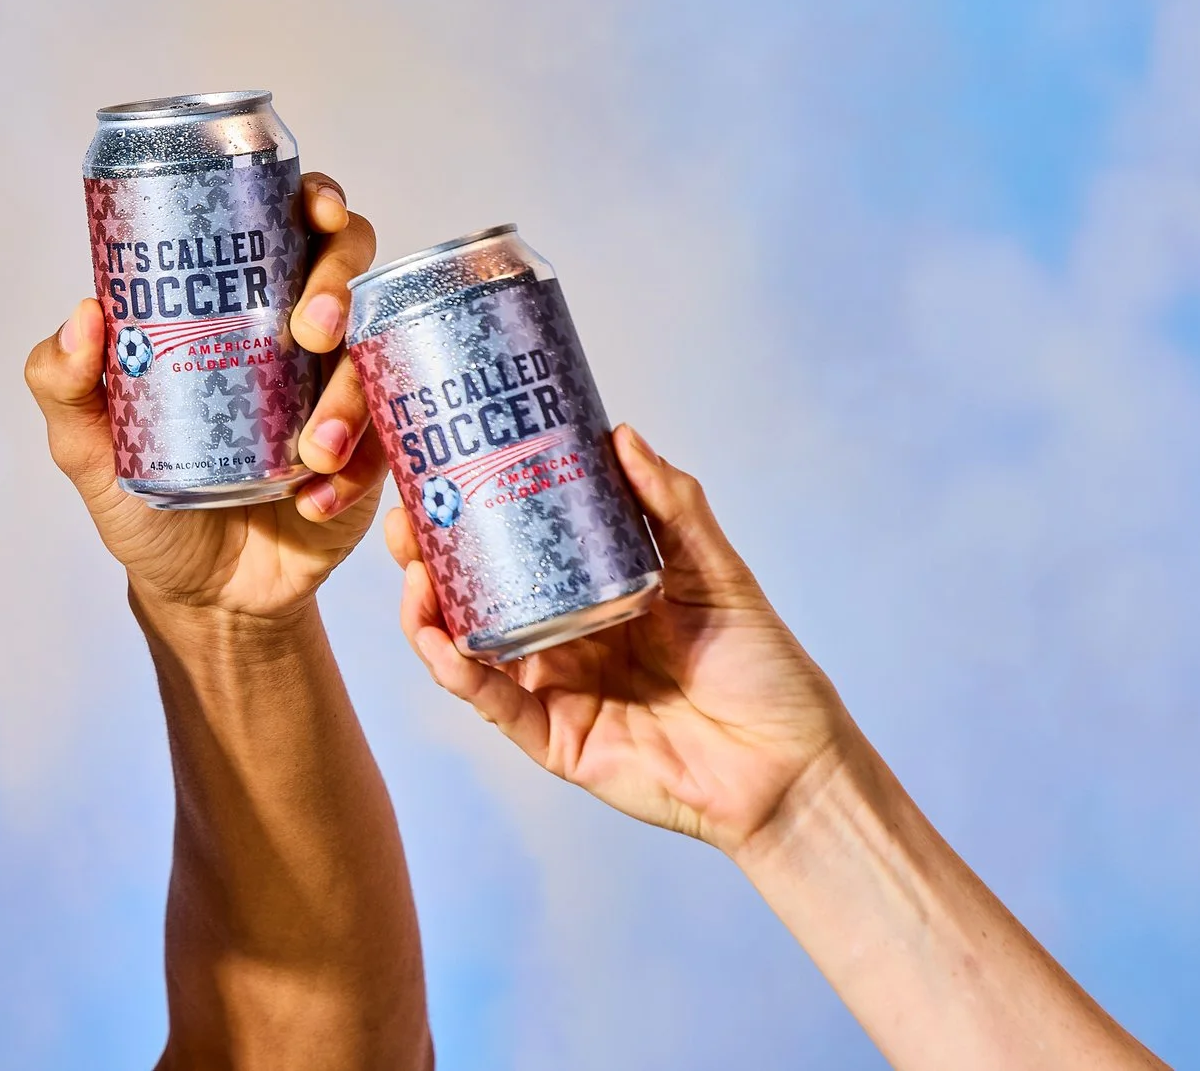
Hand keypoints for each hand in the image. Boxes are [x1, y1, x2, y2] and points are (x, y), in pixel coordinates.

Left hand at [26, 172, 387, 623]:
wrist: (198, 595)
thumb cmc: (144, 501)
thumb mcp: (88, 447)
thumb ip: (63, 385)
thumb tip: (85, 314)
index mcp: (235, 308)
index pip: (285, 225)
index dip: (316, 199)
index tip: (318, 208)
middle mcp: (295, 336)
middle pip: (350, 268)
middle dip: (340, 284)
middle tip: (310, 330)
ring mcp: (336, 392)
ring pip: (373, 355)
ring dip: (349, 396)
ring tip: (312, 450)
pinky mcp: (367, 457)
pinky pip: (382, 444)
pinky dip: (352, 471)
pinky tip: (314, 500)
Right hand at [391, 426, 850, 854]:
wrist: (791, 764)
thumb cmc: (763, 668)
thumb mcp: (715, 571)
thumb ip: (671, 505)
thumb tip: (621, 436)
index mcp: (593, 594)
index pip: (517, 548)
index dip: (471, 515)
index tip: (439, 474)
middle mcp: (563, 639)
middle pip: (476, 595)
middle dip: (428, 560)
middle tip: (408, 523)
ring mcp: (555, 690)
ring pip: (468, 648)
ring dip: (428, 613)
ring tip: (414, 577)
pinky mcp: (555, 740)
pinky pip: (493, 704)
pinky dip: (458, 673)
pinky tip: (440, 640)